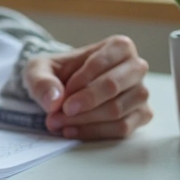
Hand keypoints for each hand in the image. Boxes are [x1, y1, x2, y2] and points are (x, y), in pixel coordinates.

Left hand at [23, 35, 151, 139]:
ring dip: (85, 120)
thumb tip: (54, 100)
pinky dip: (94, 132)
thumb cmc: (56, 74)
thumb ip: (42, 81)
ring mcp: (140, 93)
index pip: (102, 62)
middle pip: (113, 86)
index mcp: (118, 47)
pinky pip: (123, 128)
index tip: (62, 94)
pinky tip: (72, 130)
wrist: (61, 90)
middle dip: (84, 102)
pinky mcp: (141, 115)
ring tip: (58, 122)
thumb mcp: (39, 69)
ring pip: (117, 110)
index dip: (80, 80)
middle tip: (59, 112)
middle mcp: (135, 68)